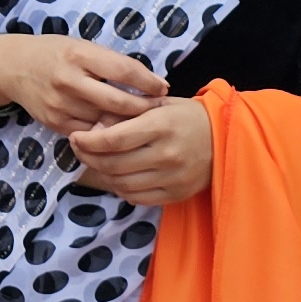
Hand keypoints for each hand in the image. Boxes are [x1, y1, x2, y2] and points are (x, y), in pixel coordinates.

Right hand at [0, 33, 164, 137]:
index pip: (124, 70)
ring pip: (106, 121)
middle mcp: (68, 80)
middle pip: (118, 102)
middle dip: (145, 107)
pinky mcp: (55, 123)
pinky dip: (106, 132)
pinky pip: (90, 133)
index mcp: (78, 55)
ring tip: (143, 120)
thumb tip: (149, 82)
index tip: (163, 88)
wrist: (12, 68)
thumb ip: (109, 62)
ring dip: (128, 123)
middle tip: (159, 108)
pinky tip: (116, 128)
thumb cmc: (54, 53)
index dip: (148, 82)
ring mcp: (60, 104)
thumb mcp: (81, 46)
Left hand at [69, 96, 213, 205]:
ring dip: (102, 174)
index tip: (74, 137)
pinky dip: (121, 189)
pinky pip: (138, 197)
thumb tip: (94, 128)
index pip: (113, 140)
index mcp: (161, 126)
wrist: (225, 139)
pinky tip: (116, 176)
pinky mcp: (176, 194)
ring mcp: (173, 177)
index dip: (87, 141)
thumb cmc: (186, 117)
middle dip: (88, 157)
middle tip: (78, 148)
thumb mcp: (158, 104)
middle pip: (113, 164)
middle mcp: (167, 154)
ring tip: (95, 162)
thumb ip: (126, 114)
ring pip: (122, 184)